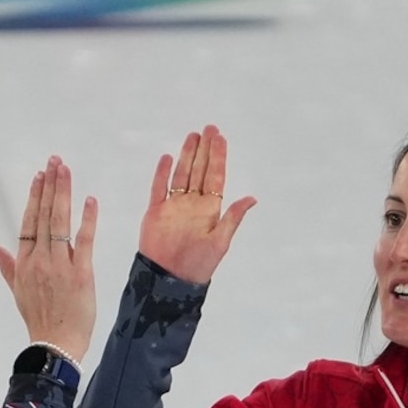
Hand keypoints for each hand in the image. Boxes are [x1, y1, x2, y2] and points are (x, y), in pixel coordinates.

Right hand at [0, 156, 98, 360]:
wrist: (55, 346)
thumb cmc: (38, 319)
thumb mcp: (17, 290)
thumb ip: (5, 264)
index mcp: (24, 263)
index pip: (29, 222)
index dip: (34, 197)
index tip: (39, 176)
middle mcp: (40, 261)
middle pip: (44, 216)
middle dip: (50, 186)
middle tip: (55, 161)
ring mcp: (60, 266)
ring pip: (60, 223)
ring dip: (63, 194)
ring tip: (66, 170)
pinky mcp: (81, 275)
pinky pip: (83, 242)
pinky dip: (87, 220)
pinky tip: (89, 200)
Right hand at [136, 126, 256, 285]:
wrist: (169, 278)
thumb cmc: (198, 265)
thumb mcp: (220, 242)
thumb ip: (233, 218)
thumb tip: (252, 198)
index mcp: (209, 210)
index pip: (215, 177)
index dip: (218, 157)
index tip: (220, 138)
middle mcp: (193, 204)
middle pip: (199, 170)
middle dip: (204, 149)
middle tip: (209, 128)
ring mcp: (174, 206)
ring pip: (181, 174)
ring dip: (187, 155)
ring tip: (192, 136)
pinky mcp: (156, 211)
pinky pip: (158, 188)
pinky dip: (162, 173)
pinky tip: (168, 158)